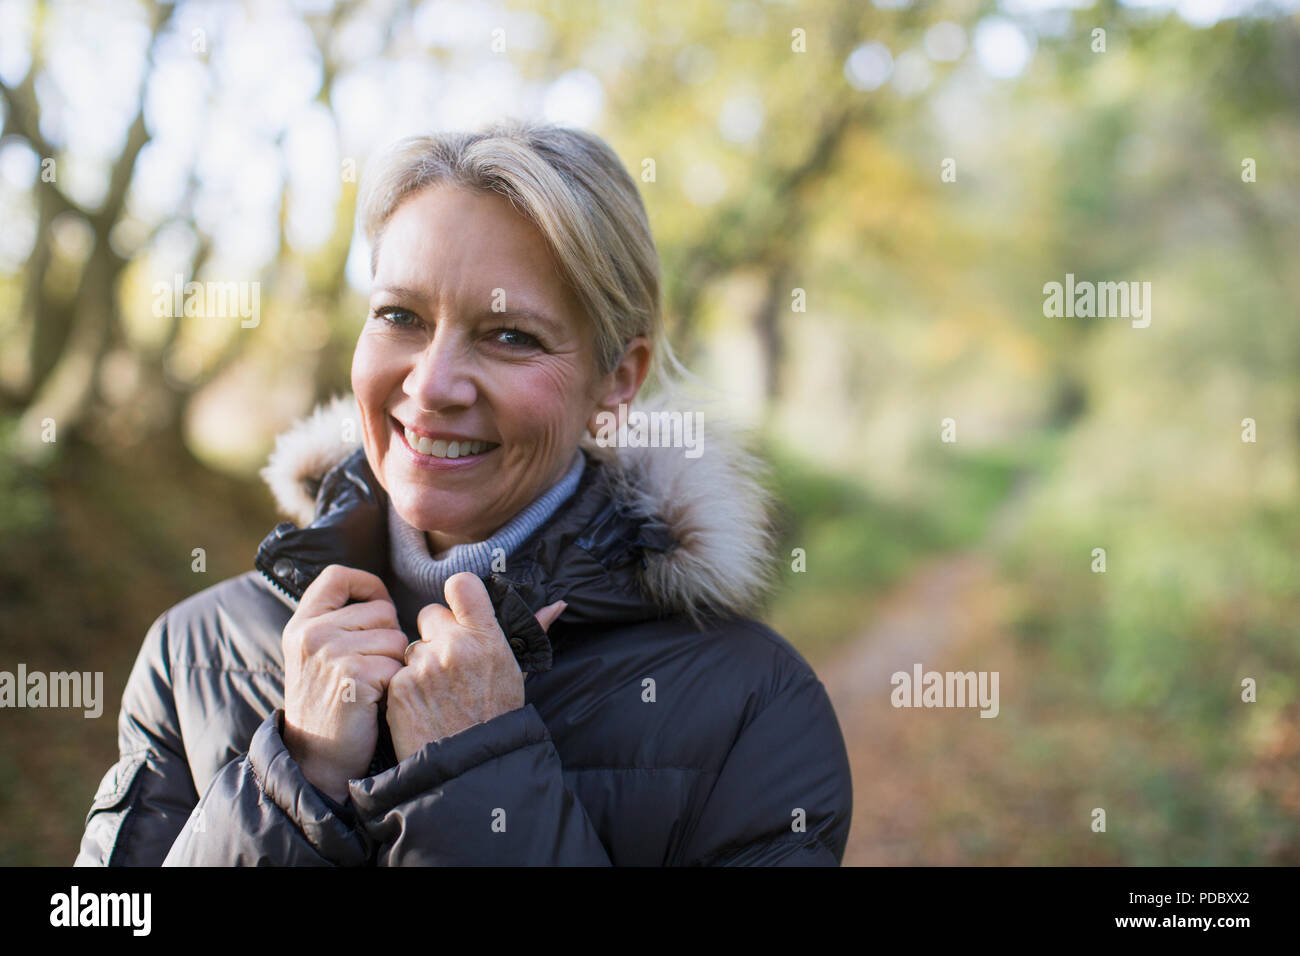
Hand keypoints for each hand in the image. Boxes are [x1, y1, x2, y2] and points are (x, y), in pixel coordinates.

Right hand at [281, 565, 406, 803]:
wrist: (318, 758)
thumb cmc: (330, 704)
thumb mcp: (318, 656)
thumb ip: (339, 623)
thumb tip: (382, 598)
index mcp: (302, 623)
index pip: (337, 576)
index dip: (367, 584)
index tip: (378, 603)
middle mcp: (312, 633)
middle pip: (381, 610)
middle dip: (389, 638)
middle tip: (371, 670)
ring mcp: (330, 653)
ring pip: (396, 638)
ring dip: (396, 664)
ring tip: (372, 687)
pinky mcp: (353, 675)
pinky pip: (398, 665)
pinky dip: (396, 684)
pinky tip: (376, 701)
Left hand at [386, 571, 565, 762]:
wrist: (471, 768)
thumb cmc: (498, 718)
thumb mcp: (516, 672)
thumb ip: (532, 631)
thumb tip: (557, 604)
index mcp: (486, 638)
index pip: (462, 585)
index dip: (458, 595)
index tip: (460, 610)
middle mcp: (453, 647)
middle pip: (430, 614)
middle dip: (437, 634)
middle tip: (450, 664)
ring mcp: (423, 667)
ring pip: (413, 646)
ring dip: (422, 663)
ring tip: (439, 692)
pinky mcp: (399, 688)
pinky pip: (398, 673)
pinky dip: (407, 688)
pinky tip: (424, 707)